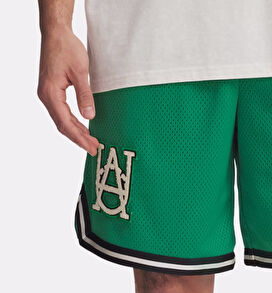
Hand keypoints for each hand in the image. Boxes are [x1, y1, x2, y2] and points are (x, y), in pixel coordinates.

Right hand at [38, 26, 98, 154]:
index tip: (91, 147)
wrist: (56, 33)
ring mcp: (47, 94)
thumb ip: (85, 95)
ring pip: (62, 120)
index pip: (65, 123)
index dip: (79, 137)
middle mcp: (46, 96)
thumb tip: (90, 116)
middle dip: (79, 138)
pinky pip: (61, 112)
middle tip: (94, 149)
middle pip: (62, 125)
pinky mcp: (52, 91)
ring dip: (76, 132)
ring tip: (91, 141)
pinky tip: (83, 128)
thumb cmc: (66, 48)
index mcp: (50, 93)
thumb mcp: (80, 72)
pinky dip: (72, 122)